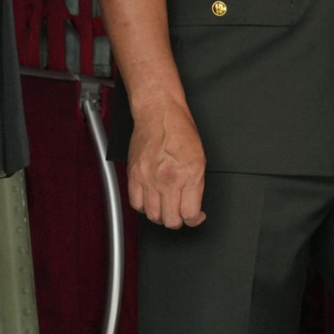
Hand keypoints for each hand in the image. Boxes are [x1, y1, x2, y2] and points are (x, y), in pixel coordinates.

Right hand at [127, 101, 206, 228]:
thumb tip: (194, 205)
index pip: (190, 214)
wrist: (158, 113)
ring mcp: (148, 178)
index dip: (194, 220)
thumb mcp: (200, 159)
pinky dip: (143, 207)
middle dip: (177, 220)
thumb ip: (196, 185)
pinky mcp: (133, 175)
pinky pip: (136, 203)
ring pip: (152, 216)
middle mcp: (168, 179)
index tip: (195, 216)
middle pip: (170, 220)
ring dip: (160, 215)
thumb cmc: (180, 130)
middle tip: (180, 213)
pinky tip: (150, 200)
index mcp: (188, 175)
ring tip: (165, 207)